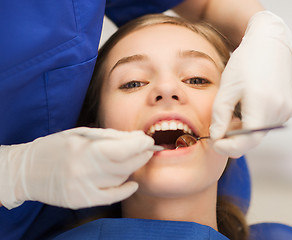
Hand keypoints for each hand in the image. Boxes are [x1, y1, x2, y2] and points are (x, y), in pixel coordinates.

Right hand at [0, 127, 154, 209]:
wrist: (26, 170)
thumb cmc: (55, 147)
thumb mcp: (80, 134)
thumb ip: (109, 136)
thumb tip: (136, 138)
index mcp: (83, 149)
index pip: (122, 149)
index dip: (140, 145)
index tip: (148, 140)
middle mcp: (84, 170)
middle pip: (125, 165)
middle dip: (141, 155)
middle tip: (147, 149)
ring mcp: (82, 187)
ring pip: (120, 179)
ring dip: (132, 168)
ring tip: (133, 159)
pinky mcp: (81, 200)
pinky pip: (111, 197)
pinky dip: (125, 190)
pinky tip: (132, 182)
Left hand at [210, 11, 291, 157]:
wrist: (270, 43)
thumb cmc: (245, 63)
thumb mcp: (226, 88)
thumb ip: (220, 116)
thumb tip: (216, 138)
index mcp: (262, 105)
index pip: (246, 142)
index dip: (228, 148)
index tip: (214, 144)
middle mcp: (279, 110)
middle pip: (253, 140)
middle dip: (233, 138)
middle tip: (219, 127)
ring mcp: (287, 109)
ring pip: (259, 133)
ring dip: (243, 130)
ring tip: (234, 110)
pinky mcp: (290, 107)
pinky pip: (267, 123)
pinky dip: (254, 122)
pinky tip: (247, 106)